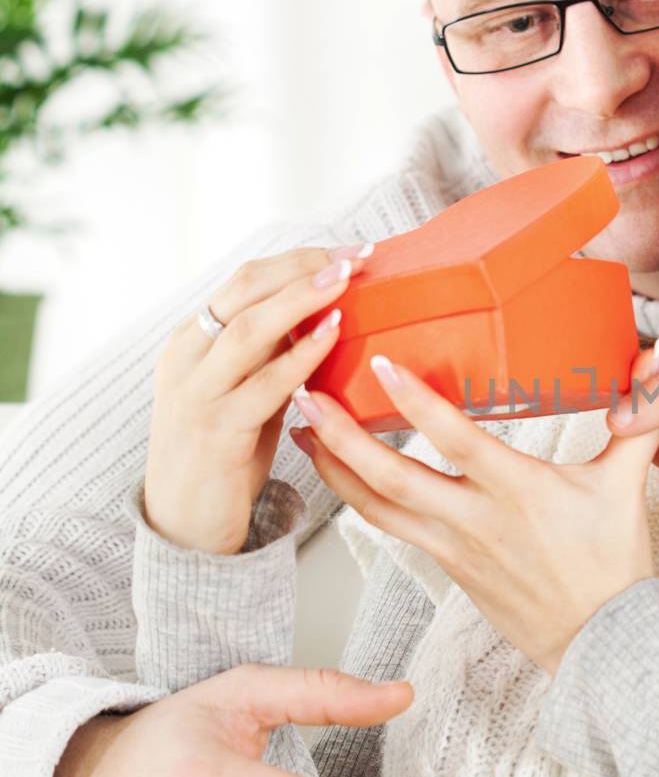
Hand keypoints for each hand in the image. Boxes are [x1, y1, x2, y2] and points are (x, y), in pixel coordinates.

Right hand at [143, 240, 371, 554]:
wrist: (184, 524)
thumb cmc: (224, 450)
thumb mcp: (245, 389)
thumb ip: (272, 353)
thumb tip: (327, 311)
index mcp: (193, 340)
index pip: (245, 280)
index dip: (297, 260)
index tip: (346, 252)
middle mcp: (188, 357)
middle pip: (245, 290)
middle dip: (304, 267)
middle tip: (355, 256)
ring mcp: (197, 393)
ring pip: (250, 328)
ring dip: (302, 299)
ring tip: (346, 281)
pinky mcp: (216, 431)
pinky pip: (264, 385)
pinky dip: (300, 355)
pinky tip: (332, 336)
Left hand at [288, 342, 658, 675]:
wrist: (602, 641)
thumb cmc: (612, 563)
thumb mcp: (627, 482)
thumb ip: (639, 415)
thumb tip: (656, 357)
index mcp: (519, 492)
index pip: (458, 440)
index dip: (417, 403)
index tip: (385, 364)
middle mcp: (476, 520)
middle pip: (392, 478)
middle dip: (341, 435)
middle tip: (305, 394)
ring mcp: (455, 547)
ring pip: (377, 507)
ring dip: (333, 469)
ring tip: (300, 430)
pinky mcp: (445, 566)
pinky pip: (390, 528)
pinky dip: (357, 498)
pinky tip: (340, 475)